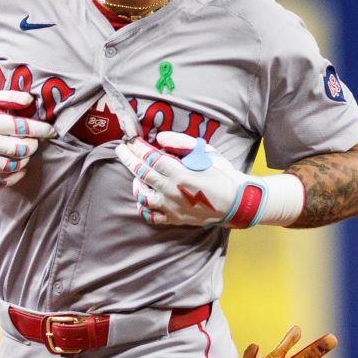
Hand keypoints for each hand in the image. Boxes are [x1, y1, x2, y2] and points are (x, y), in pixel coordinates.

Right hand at [0, 87, 56, 186]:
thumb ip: (8, 97)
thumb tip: (30, 100)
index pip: (23, 127)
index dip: (42, 129)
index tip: (52, 130)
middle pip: (21, 149)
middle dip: (34, 145)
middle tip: (35, 139)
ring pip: (12, 166)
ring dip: (24, 160)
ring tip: (25, 152)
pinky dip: (11, 178)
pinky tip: (19, 171)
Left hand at [114, 132, 243, 225]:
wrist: (236, 201)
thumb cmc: (221, 173)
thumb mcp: (205, 151)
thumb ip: (180, 142)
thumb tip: (158, 139)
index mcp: (180, 173)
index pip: (151, 158)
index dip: (137, 147)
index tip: (130, 140)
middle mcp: (172, 191)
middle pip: (142, 173)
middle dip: (128, 158)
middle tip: (120, 149)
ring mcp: (171, 207)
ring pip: (142, 195)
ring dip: (136, 182)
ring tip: (137, 175)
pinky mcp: (174, 219)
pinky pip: (151, 215)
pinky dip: (143, 206)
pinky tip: (143, 197)